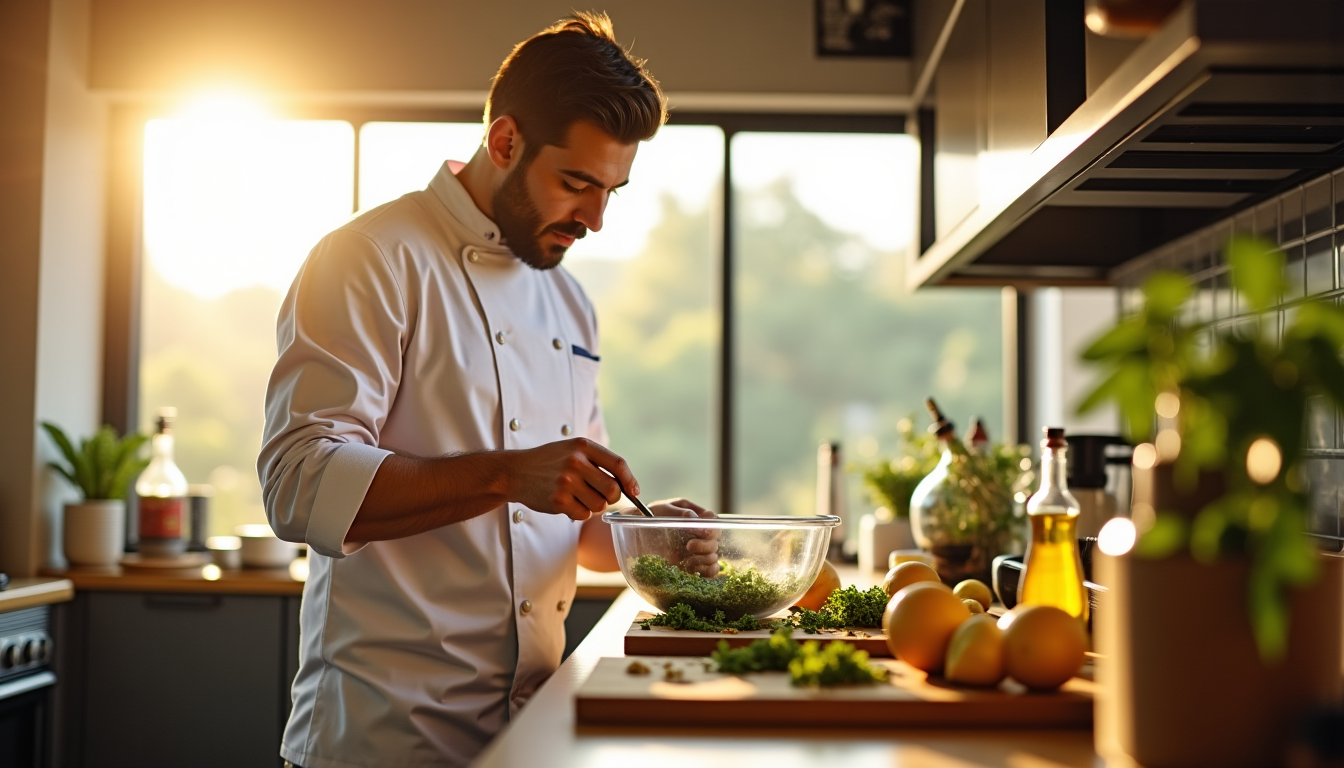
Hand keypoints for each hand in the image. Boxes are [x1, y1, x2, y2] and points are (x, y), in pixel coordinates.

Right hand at [507, 438, 638, 520]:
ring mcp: (566, 482)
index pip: (618, 464)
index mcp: (583, 446)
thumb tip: (628, 486)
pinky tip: (566, 503)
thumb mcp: (572, 449)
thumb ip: (598, 461)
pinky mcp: (558, 501)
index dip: (630, 481)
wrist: (515, 472)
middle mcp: (576, 462)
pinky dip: (579, 513)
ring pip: (599, 505)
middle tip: (602, 496)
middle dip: (612, 498)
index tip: (635, 492)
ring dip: (593, 505)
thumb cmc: (549, 462)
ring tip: (578, 497)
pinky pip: (583, 514)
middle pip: (613, 489)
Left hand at [640, 498, 719, 577]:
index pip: (713, 520)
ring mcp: (696, 551)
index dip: (710, 527)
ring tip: (686, 560)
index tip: (697, 531)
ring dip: (703, 559)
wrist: (634, 536)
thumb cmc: (648, 518)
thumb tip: (693, 518)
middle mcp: (699, 534)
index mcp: (695, 517)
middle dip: (705, 545)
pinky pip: (710, 571)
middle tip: (688, 546)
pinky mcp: (692, 566)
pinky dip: (707, 571)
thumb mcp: (662, 510)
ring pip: (714, 556)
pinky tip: (691, 568)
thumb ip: (678, 512)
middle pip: (715, 541)